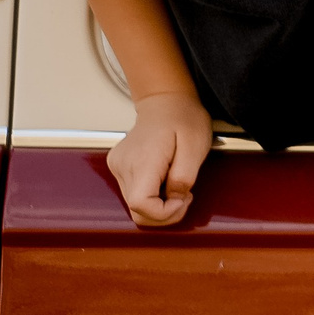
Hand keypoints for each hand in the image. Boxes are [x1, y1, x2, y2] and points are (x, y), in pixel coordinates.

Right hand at [105, 91, 213, 226]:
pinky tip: (164, 180)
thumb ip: (184, 176)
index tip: (184, 198)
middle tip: (184, 195)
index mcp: (142, 160)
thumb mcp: (196, 145)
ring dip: (158, 206)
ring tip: (176, 184)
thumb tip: (174, 198)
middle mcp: (123, 165)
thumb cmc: (183, 118)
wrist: (165, 101)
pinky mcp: (119, 168)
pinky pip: (133, 194)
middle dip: (164, 213)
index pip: (141, 204)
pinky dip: (151, 196)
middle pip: (136, 211)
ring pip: (134, 206)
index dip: (164, 212)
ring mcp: (118, 167)